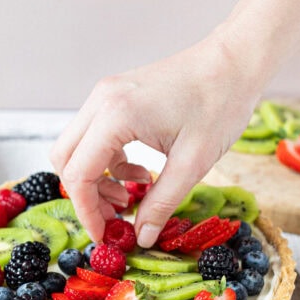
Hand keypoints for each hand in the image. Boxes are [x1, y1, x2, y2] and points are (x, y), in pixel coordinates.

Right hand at [50, 28, 262, 246]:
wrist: (234, 61)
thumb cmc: (220, 103)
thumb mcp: (193, 163)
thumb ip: (162, 203)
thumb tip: (142, 237)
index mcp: (116, 116)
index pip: (79, 174)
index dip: (86, 211)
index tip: (105, 236)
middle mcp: (101, 101)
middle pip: (66, 159)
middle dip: (85, 196)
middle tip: (114, 220)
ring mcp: (106, 94)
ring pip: (77, 147)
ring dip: (96, 178)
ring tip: (130, 197)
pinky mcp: (115, 95)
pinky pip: (94, 135)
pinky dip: (108, 161)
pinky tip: (139, 172)